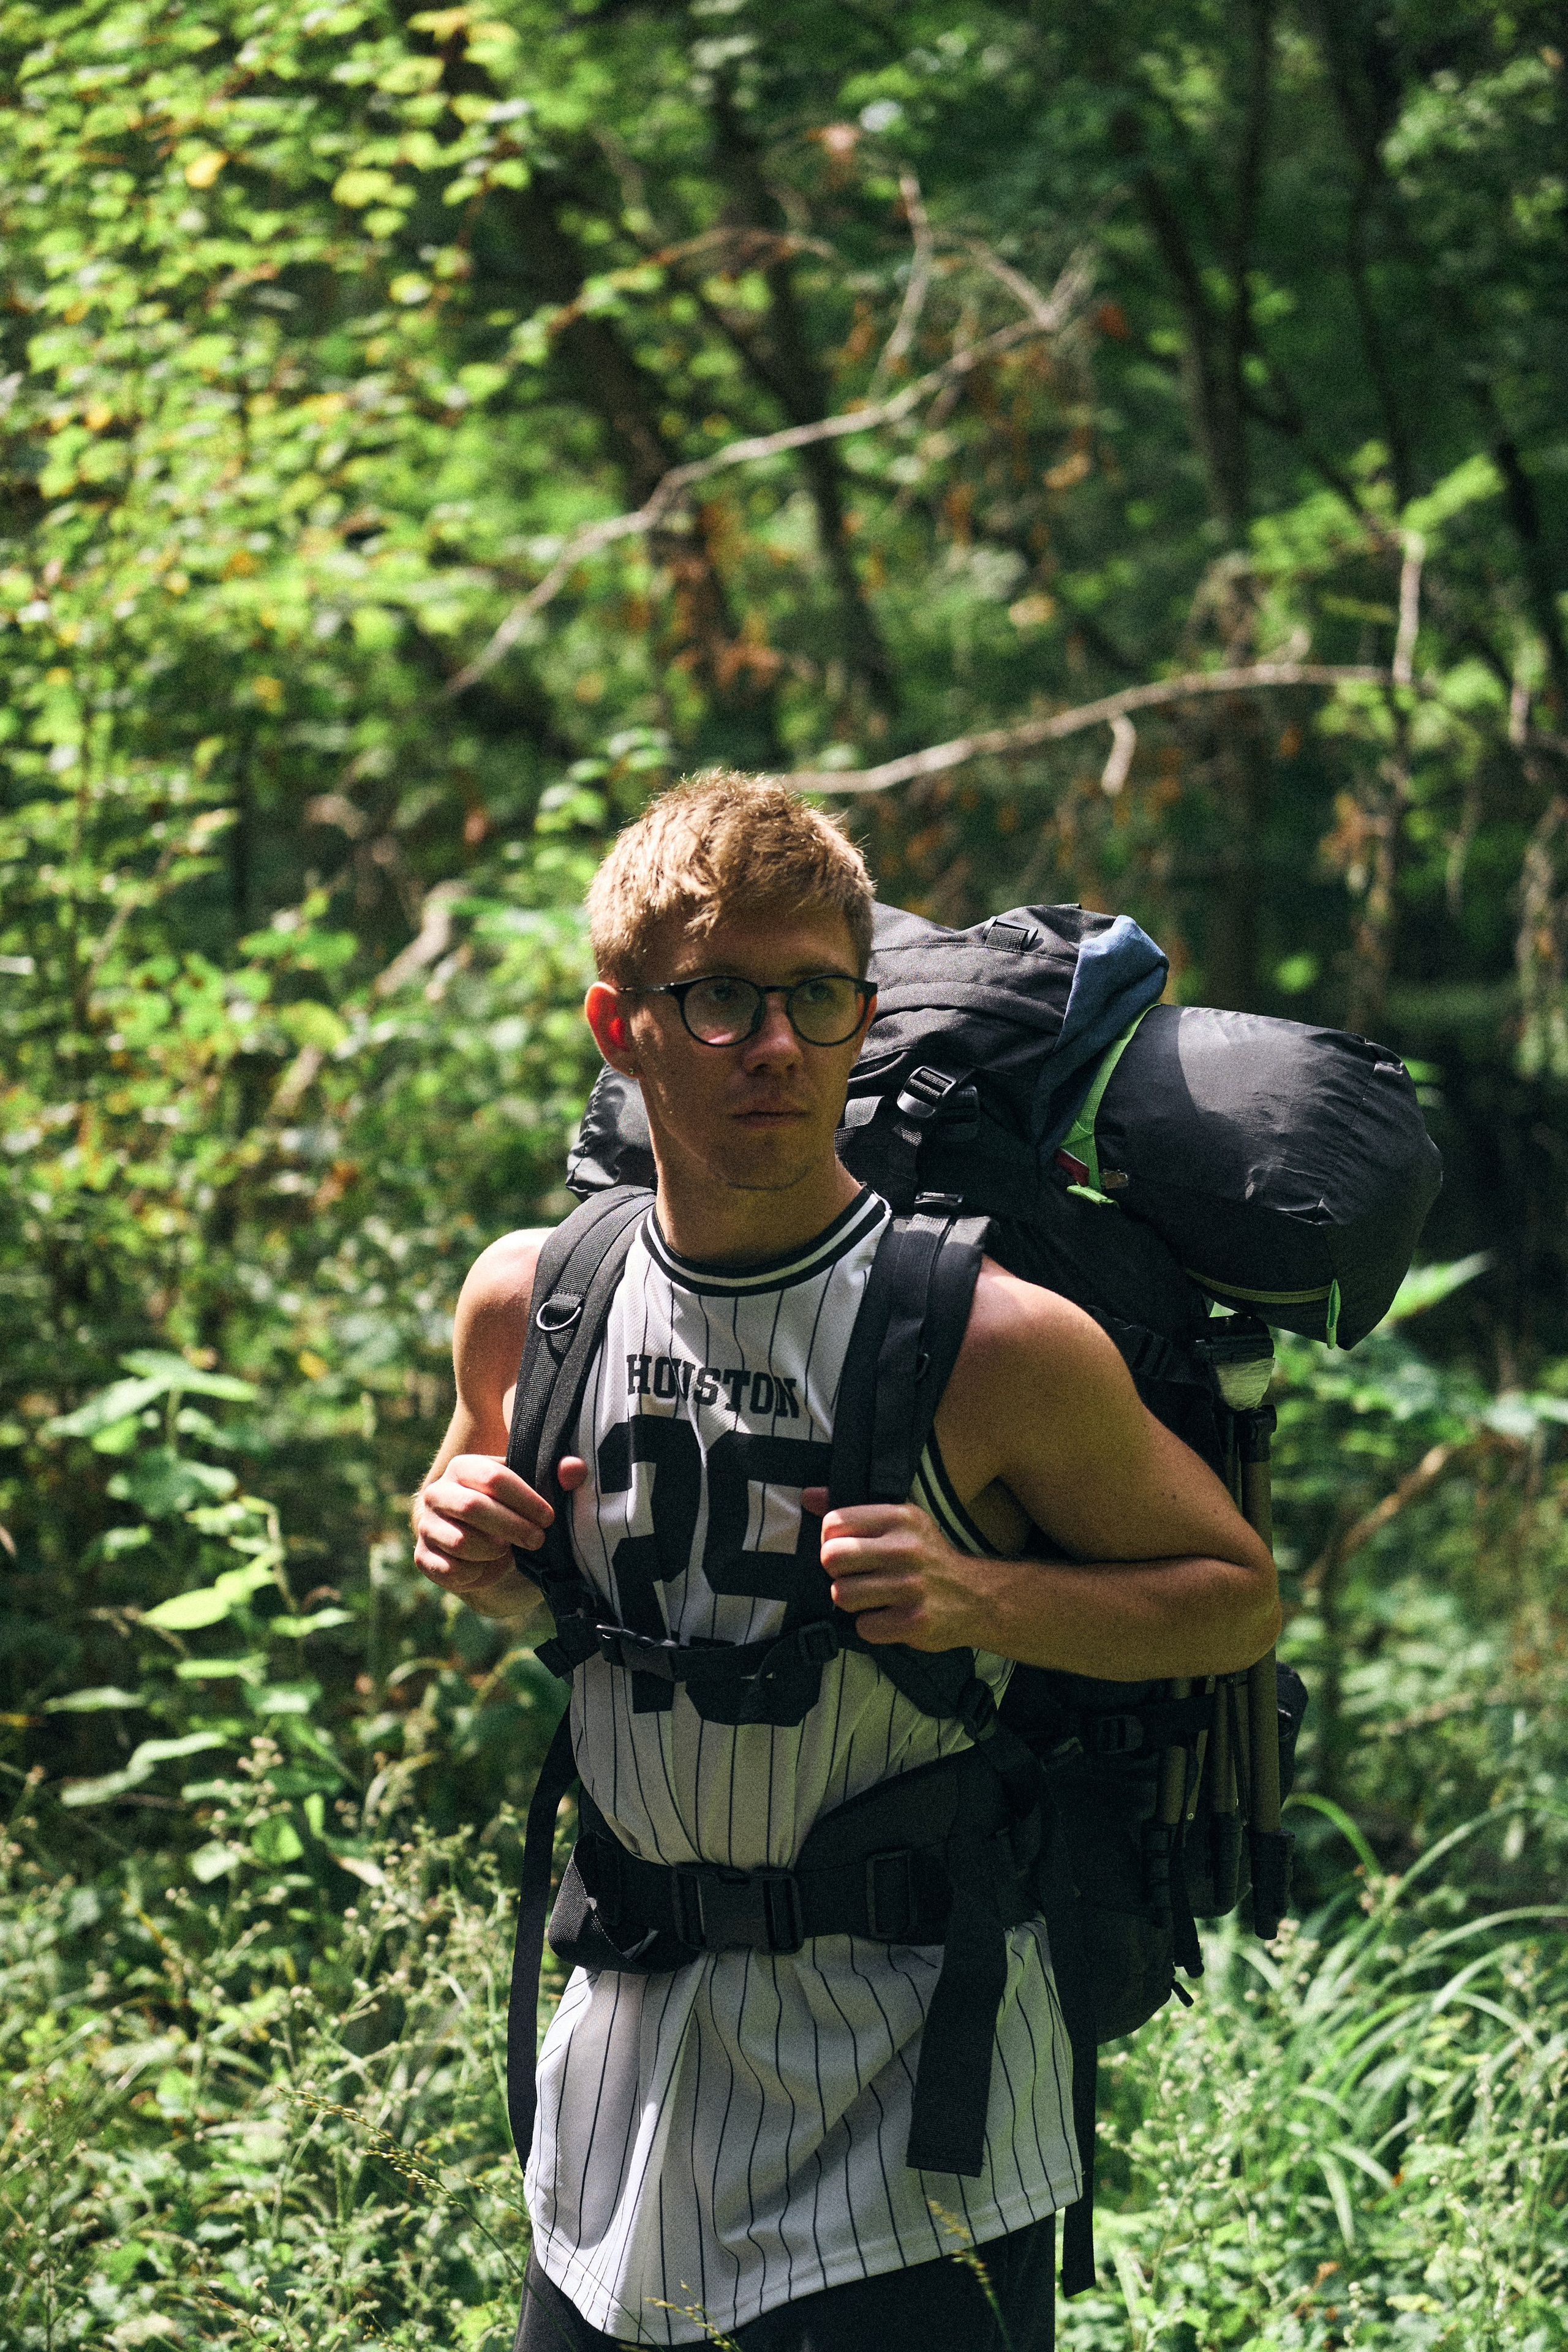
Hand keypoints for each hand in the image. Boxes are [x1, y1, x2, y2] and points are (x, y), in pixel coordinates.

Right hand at [414, 1453, 586, 1601]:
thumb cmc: (514, 1510)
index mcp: (463, 1467)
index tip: (549, 1518)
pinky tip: (487, 1566)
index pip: (494, 1477)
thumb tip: (575, 1469)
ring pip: (461, 1541)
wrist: (486, 1546)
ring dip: (494, 1551)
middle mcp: (436, 1493)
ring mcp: (426, 1526)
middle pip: (473, 1507)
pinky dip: (476, 1573)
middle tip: (538, 1541)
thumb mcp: (537, 1491)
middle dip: (513, 1527)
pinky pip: (451, 1570)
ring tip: (509, 1550)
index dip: (525, 1499)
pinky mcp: (423, 1558)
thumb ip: (560, 1477)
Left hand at [803, 1489, 986, 1652]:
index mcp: (900, 1517)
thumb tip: (807, 1497)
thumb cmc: (928, 1557)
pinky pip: (863, 1627)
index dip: (830, 1540)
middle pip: (831, 1558)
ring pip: (842, 1595)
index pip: (834, 1523)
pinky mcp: (914, 1621)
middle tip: (854, 1575)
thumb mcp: (901, 1523)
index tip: (847, 1550)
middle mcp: (906, 1549)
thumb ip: (854, 1511)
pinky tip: (888, 1616)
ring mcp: (911, 1587)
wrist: (977, 1596)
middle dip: (836, 1571)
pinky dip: (871, 1626)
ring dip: (851, 1601)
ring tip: (872, 1596)